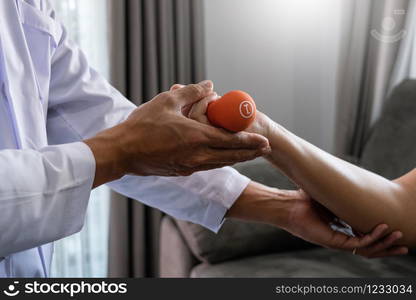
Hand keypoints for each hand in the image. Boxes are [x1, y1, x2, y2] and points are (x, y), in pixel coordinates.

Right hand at [85, 81, 270, 186]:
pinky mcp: (182, 171)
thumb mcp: (166, 101)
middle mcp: (197, 155)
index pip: (231, 140)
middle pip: (231, 156)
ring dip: (237, 159)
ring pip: (220, 163)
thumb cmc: (142, 125)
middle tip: (265, 148)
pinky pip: (208, 166)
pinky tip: (223, 158)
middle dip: (250, 153)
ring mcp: (190, 166)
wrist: (122, 152)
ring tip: (250, 155)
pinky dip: (220, 161)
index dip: (249, 141)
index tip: (264, 141)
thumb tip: (209, 85)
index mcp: (196, 137)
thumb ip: (191, 92)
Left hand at [227, 182, 407, 258]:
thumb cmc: (304, 200)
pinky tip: (383, 228)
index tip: (395, 230)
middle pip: (370, 248)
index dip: (381, 237)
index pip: (365, 238)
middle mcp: (341, 239)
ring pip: (367, 249)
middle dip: (388, 247)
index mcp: (341, 231)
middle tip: (405, 245)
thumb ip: (342, 195)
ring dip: (384, 243)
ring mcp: (337, 242)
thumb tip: (352, 181)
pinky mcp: (333, 241)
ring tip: (399, 237)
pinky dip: (372, 237)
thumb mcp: (330, 196)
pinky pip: (358, 243)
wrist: (288, 205)